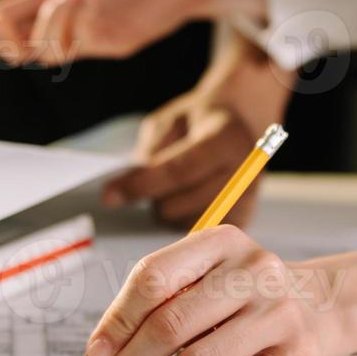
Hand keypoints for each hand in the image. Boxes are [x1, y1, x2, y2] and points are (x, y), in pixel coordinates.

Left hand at [79, 232, 356, 355]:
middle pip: (171, 324)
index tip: (95, 354)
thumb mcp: (208, 272)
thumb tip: (103, 350)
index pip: (153, 278)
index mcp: (222, 242)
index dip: (116, 321)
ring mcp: (280, 314)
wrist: (323, 303)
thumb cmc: (247, 292)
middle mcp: (255, 272)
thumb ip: (160, 298)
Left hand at [106, 35, 293, 226]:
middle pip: (178, 204)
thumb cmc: (199, 121)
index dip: (141, 185)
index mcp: (226, 139)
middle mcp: (244, 173)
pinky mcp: (244, 219)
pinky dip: (185, 220)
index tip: (109, 195)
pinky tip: (187, 201)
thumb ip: (150, 152)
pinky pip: (199, 234)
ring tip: (176, 188)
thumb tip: (122, 188)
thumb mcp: (169, 122)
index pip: (178, 171)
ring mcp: (246, 200)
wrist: (239, 121)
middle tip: (153, 181)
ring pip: (184, 223)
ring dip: (169, 210)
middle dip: (154, 197)